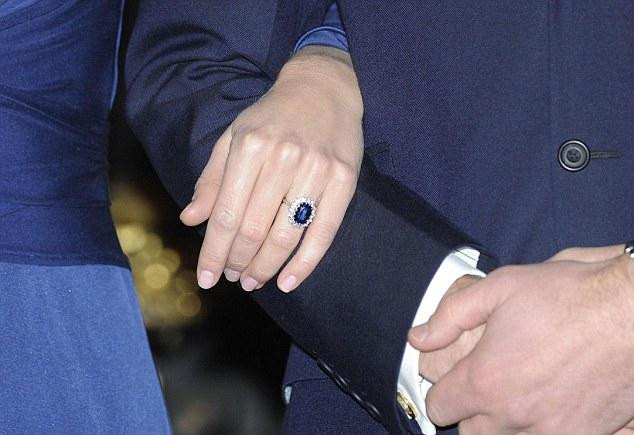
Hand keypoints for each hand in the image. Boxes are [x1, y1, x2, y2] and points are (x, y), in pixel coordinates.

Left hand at [180, 46, 362, 291]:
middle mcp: (283, 158)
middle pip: (254, 229)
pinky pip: (323, 232)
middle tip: (234, 278)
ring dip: (266, 267)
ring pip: (286, 235)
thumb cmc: (272, 116)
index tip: (206, 277)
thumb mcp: (233, 137)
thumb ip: (212, 179)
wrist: (324, 87)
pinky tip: (288, 282)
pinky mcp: (343, 180)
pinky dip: (305, 263)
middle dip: (238, 262)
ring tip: (254, 281)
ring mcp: (317, 170)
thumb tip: (190, 219)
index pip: (225, 213)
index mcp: (250, 146)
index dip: (213, 252)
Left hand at [411, 245, 633, 434]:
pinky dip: (542, 430)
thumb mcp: (499, 289)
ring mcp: (553, 431)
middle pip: (472, 434)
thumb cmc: (569, 295)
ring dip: (505, 426)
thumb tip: (418, 337)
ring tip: (517, 397)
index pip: (438, 408)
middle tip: (487, 388)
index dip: (441, 393)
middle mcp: (514, 415)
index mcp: (486, 381)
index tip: (454, 380)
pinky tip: (550, 406)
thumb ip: (451, 316)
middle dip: (471, 414)